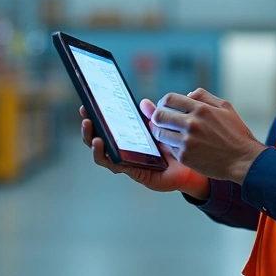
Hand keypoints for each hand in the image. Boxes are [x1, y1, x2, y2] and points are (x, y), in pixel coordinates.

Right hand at [79, 103, 210, 198]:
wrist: (190, 166)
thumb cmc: (175, 147)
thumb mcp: (162, 128)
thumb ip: (153, 117)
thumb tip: (144, 102)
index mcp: (127, 137)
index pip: (105, 126)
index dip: (93, 116)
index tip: (86, 105)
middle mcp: (122, 150)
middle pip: (97, 140)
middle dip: (88, 129)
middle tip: (86, 117)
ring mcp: (126, 162)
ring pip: (102, 156)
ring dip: (94, 146)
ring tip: (94, 137)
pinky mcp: (133, 172)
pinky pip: (117, 166)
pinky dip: (109, 158)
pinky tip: (106, 150)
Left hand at [149, 89, 266, 183]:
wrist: (243, 160)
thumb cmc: (236, 134)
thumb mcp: (225, 108)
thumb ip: (205, 97)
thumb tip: (187, 95)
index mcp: (201, 109)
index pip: (169, 99)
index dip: (163, 102)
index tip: (165, 107)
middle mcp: (192, 124)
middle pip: (159, 115)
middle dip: (157, 117)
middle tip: (161, 120)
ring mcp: (187, 141)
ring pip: (160, 133)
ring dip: (161, 132)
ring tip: (168, 133)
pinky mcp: (184, 157)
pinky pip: (168, 148)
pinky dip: (170, 146)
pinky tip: (178, 146)